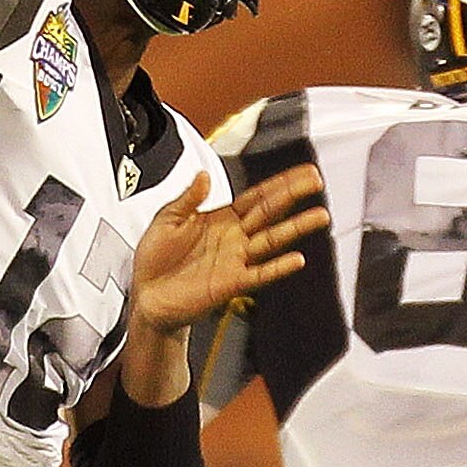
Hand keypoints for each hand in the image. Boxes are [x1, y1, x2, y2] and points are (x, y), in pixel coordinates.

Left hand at [124, 164, 327, 399]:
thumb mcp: (165, 219)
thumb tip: (203, 175)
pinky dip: (279, 267)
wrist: (147, 295)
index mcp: (220, 218)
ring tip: (319, 216)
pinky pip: (260, 273)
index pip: (256, 196)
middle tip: (317, 182)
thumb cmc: (155, 260)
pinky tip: (296, 259)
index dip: (279, 183)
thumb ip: (187, 197)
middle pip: (270, 212)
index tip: (302, 172)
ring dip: (296, 227)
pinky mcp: (232, 282)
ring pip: (272, 240)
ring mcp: (236, 259)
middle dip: (294, 195)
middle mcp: (234, 237)